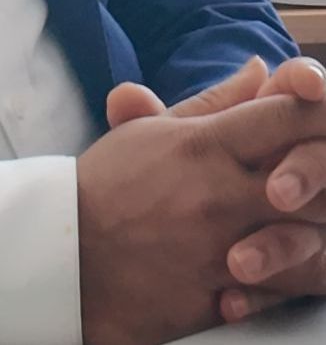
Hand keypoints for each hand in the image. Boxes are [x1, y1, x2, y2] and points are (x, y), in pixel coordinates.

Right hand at [78, 92, 325, 344]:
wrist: (68, 254)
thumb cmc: (109, 184)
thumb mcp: (155, 130)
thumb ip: (216, 101)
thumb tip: (262, 69)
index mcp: (204, 146)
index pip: (284, 117)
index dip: (317, 108)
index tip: (324, 104)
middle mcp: (221, 195)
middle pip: (311, 179)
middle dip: (325, 169)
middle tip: (325, 165)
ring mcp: (224, 249)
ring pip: (306, 237)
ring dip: (318, 226)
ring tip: (317, 217)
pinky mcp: (221, 297)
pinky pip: (279, 290)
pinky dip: (294, 275)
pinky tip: (294, 263)